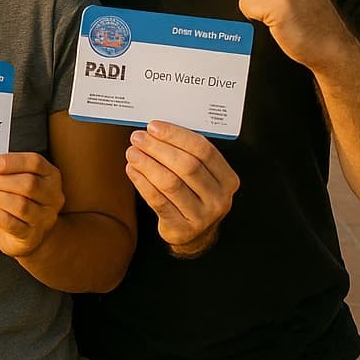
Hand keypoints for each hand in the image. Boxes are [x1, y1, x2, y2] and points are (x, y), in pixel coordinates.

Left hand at [0, 152, 64, 257]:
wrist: (26, 232)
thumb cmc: (21, 199)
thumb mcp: (20, 179)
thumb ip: (9, 170)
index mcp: (51, 176)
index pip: (35, 163)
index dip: (11, 162)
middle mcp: (52, 197)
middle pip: (29, 184)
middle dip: (1, 181)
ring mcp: (44, 218)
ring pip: (21, 205)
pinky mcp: (31, 235)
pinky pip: (11, 223)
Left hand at [126, 120, 237, 257]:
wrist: (193, 233)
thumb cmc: (192, 193)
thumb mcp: (200, 174)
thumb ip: (186, 152)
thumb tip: (156, 128)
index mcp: (227, 179)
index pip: (204, 150)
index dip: (176, 135)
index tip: (153, 126)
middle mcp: (219, 199)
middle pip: (187, 166)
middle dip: (158, 148)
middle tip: (138, 138)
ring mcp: (202, 216)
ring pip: (171, 183)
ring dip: (147, 164)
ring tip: (132, 152)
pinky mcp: (182, 229)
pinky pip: (158, 201)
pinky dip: (142, 182)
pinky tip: (132, 169)